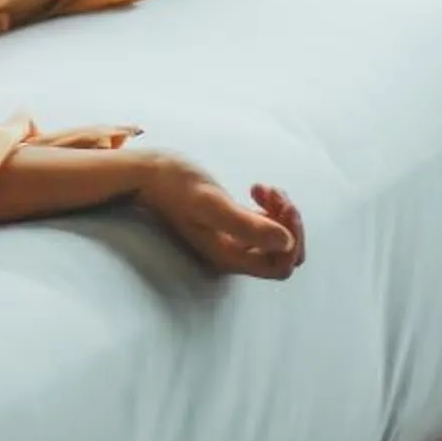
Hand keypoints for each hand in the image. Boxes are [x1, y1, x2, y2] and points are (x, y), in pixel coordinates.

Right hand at [139, 160, 304, 279]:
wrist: (150, 174)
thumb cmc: (176, 185)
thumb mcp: (211, 203)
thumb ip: (247, 226)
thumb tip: (285, 242)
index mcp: (230, 257)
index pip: (281, 266)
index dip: (291, 239)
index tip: (281, 208)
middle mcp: (234, 254)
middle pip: (284, 253)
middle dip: (289, 224)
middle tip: (276, 195)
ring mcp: (233, 240)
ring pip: (277, 237)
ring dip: (281, 211)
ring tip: (262, 188)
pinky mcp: (231, 224)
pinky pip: (266, 225)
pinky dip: (271, 207)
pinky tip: (257, 189)